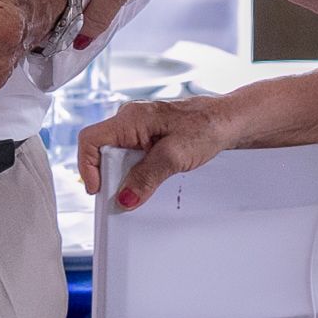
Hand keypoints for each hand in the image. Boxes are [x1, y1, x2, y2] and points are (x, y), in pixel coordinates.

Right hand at [75, 97, 238, 208]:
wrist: (229, 121)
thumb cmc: (207, 127)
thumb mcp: (175, 156)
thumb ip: (147, 177)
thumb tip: (124, 198)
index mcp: (130, 118)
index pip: (90, 139)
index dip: (87, 166)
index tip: (99, 190)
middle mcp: (130, 120)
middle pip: (101, 152)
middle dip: (110, 176)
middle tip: (126, 196)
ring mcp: (139, 129)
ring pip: (117, 157)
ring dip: (126, 176)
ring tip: (145, 187)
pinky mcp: (148, 138)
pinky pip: (132, 157)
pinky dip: (137, 173)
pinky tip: (153, 180)